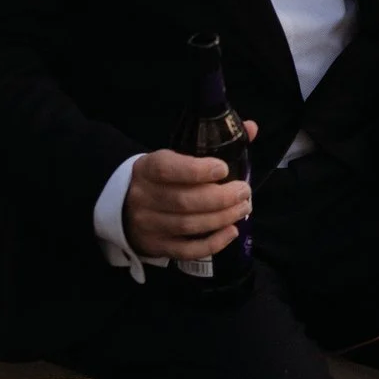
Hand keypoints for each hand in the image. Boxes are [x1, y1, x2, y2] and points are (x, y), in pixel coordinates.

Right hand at [123, 145, 253, 260]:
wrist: (126, 204)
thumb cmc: (162, 176)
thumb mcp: (176, 154)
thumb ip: (213, 142)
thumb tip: (251, 128)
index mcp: (147, 168)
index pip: (167, 169)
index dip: (196, 170)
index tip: (223, 168)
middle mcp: (144, 197)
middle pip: (183, 201)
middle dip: (220, 198)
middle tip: (244, 191)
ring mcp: (148, 225)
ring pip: (188, 225)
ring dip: (221, 218)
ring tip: (243, 208)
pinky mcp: (156, 246)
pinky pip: (186, 250)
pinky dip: (212, 243)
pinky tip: (231, 232)